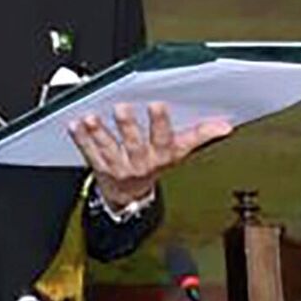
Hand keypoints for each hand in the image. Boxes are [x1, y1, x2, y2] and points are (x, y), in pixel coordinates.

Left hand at [67, 101, 231, 208]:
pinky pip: (89, 153)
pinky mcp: (100, 167)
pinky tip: (75, 125)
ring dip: (99, 133)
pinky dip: (81, 140)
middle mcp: (141, 162)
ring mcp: (119, 166)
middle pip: (135, 144)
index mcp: (163, 155)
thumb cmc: (156, 164)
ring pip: (109, 149)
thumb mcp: (179, 152)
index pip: (165, 139)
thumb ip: (199, 135)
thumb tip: (225, 125)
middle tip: (122, 108)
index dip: (161, 123)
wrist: (131, 196)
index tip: (157, 104)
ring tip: (92, 118)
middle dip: (128, 126)